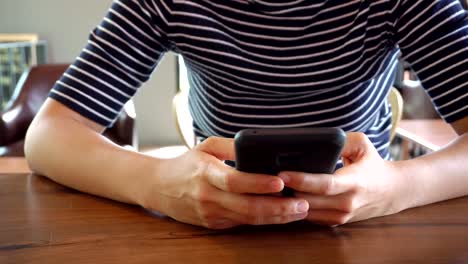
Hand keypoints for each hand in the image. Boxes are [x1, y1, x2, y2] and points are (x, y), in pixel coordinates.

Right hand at [142, 137, 309, 228]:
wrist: (159, 188)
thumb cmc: (186, 164)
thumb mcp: (206, 146)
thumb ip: (232, 146)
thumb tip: (260, 147)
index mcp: (206, 173)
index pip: (235, 181)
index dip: (258, 183)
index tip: (280, 182)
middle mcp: (208, 197)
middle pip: (247, 207)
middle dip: (278, 207)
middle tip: (302, 203)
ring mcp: (211, 214)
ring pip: (248, 219)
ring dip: (276, 217)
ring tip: (299, 211)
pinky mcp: (214, 224)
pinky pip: (242, 224)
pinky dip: (263, 220)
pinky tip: (281, 215)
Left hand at [278, 132, 406, 225]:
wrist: (391, 191)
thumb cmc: (372, 164)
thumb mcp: (361, 144)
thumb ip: (340, 141)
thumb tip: (318, 140)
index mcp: (354, 182)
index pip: (324, 185)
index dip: (301, 180)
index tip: (283, 174)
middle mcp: (347, 203)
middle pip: (310, 200)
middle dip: (287, 192)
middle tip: (268, 180)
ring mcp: (341, 216)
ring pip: (306, 212)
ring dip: (289, 202)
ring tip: (272, 188)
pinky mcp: (335, 222)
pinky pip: (310, 217)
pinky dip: (296, 207)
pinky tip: (284, 196)